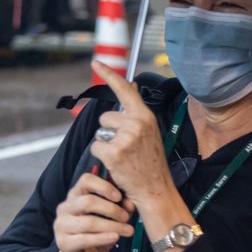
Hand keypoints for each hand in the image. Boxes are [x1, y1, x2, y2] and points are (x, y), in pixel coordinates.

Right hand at [50, 171, 134, 251]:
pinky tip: (115, 238)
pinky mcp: (63, 243)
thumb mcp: (110, 220)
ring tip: (127, 230)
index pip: (85, 180)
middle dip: (112, 209)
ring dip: (112, 225)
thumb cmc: (97, 236)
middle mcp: (64, 208)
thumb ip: (119, 209)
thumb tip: (130, 204)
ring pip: (88, 221)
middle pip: (88, 201)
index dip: (104, 186)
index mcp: (74, 196)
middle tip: (126, 218)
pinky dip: (103, 238)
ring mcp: (61, 226)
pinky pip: (85, 239)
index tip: (119, 197)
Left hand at [89, 61, 176, 207]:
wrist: (156, 189)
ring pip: (100, 132)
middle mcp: (136, 123)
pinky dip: (102, 156)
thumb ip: (137, 111)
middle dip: (109, 131)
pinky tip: (116, 163)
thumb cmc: (151, 161)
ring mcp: (126, 138)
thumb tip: (130, 85)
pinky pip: (96, 146)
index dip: (108, 74)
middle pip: (105, 118)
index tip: (96, 62)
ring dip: (106, 144)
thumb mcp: (149, 131)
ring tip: (122, 155)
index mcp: (145, 116)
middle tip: (125, 146)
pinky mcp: (115, 153)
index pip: (125, 89)